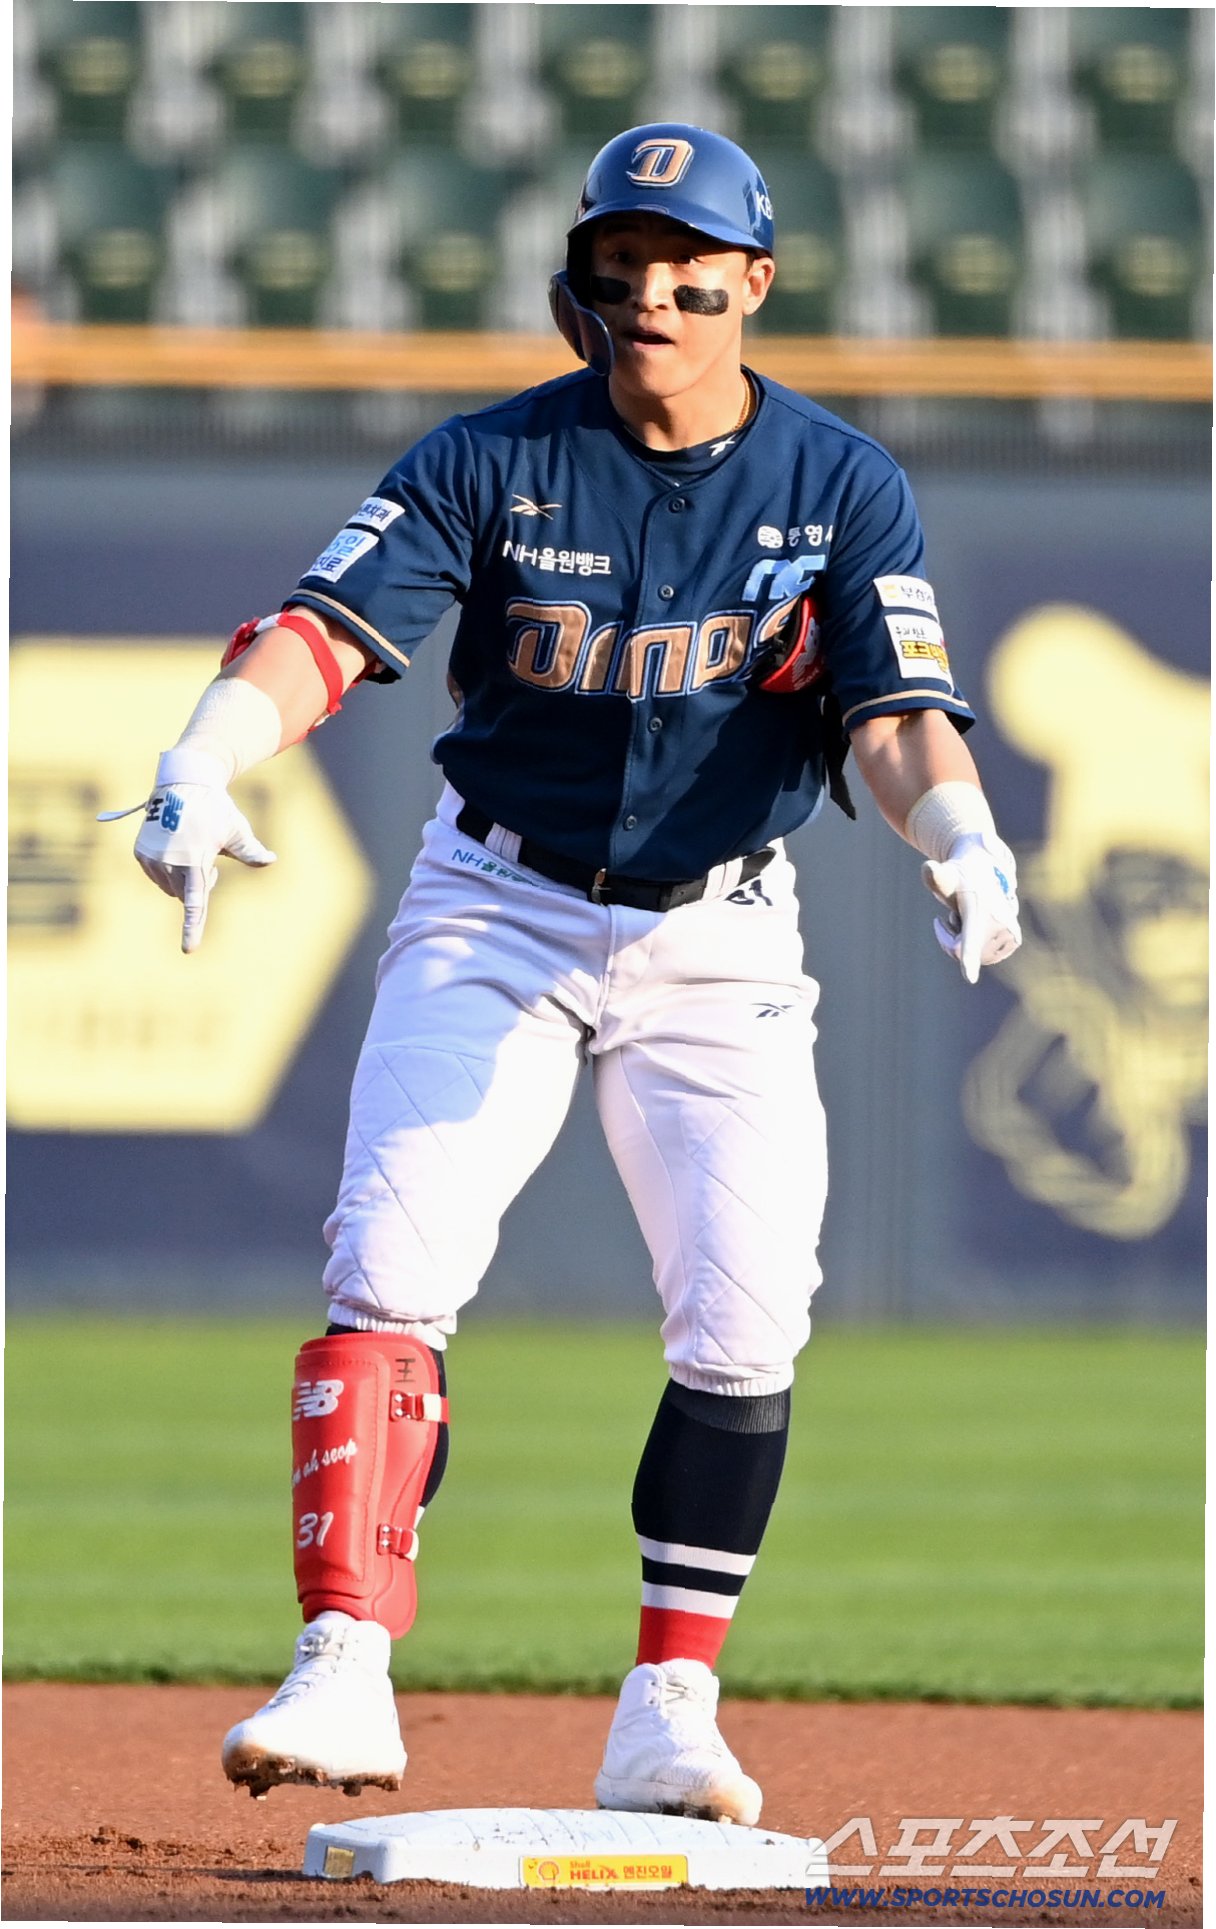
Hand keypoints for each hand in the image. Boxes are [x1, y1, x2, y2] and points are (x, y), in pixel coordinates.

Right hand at [100, 747, 274, 952]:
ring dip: (183, 879)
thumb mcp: (235, 830)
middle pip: (186, 896)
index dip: (193, 929)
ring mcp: (151, 859)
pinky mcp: (140, 854)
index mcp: (194, 862)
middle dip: (200, 885)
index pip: (195, 904)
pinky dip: (167, 871)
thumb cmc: (215, 809)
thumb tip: (271, 861)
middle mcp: (169, 863)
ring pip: (171, 888)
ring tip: (192, 849)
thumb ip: (251, 851)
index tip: (188, 950)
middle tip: (210, 861)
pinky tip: (175, 847)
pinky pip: (157, 877)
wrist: (182, 783)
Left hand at [921, 832, 1020, 984]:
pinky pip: (986, 957)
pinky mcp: (1014, 941)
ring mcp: (1010, 935)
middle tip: (951, 916)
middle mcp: (999, 924)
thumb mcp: (945, 875)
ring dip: (962, 942)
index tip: (969, 978)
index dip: (969, 960)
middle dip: (949, 940)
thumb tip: (927, 867)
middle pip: (960, 953)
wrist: (988, 873)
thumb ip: (935, 876)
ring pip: (975, 957)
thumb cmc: (961, 877)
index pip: (970, 940)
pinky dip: (976, 946)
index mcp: (978, 912)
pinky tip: (978, 926)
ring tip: (967, 918)